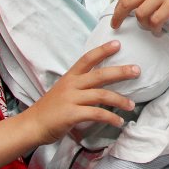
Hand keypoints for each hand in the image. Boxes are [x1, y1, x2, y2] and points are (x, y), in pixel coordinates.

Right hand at [18, 41, 139, 145]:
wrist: (32, 125)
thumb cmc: (50, 108)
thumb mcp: (64, 90)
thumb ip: (80, 85)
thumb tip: (102, 82)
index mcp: (70, 77)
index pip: (87, 58)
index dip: (103, 50)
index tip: (117, 44)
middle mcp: (71, 85)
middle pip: (100, 75)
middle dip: (120, 72)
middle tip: (137, 70)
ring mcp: (71, 99)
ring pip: (101, 95)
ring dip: (120, 100)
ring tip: (132, 106)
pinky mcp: (72, 115)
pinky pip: (96, 114)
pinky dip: (110, 118)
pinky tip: (119, 122)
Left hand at [111, 0, 168, 30]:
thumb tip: (143, 0)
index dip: (118, 7)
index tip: (116, 15)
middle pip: (126, 5)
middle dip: (118, 17)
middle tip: (116, 26)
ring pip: (140, 15)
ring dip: (143, 24)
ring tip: (150, 27)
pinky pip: (155, 21)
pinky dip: (154, 28)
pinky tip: (158, 30)